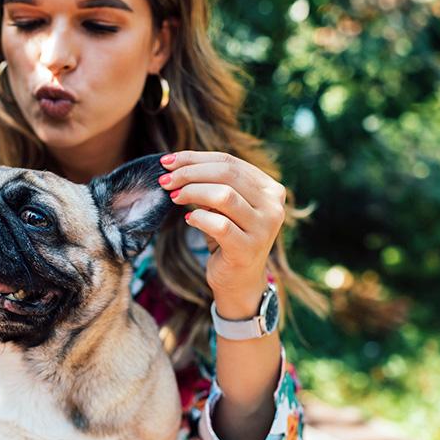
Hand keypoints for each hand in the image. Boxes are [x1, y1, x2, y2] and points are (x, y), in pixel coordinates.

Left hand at [158, 150, 285, 311]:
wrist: (240, 281)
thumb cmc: (229, 237)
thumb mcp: (223, 206)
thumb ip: (211, 184)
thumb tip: (176, 165)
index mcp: (270, 188)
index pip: (229, 161)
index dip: (194, 158)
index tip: (167, 161)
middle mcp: (273, 206)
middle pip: (226, 173)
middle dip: (189, 173)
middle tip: (165, 181)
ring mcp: (264, 228)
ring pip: (224, 195)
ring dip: (192, 192)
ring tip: (174, 197)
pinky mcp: (248, 248)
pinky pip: (218, 224)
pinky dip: (199, 217)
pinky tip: (189, 219)